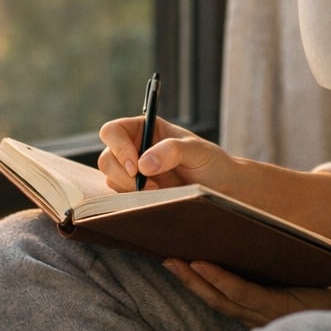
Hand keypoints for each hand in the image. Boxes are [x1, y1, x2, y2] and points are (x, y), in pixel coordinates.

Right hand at [97, 116, 238, 193]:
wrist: (223, 189)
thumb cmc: (212, 163)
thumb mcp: (197, 151)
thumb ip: (172, 150)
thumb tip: (143, 164)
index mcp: (145, 129)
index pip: (113, 131)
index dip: (118, 147)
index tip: (135, 165)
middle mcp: (134, 149)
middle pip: (107, 158)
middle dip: (123, 175)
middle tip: (149, 187)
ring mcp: (133, 173)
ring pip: (111, 180)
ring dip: (130, 190)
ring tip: (159, 193)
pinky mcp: (136, 194)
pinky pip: (121, 198)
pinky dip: (133, 201)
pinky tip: (155, 200)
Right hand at [162, 258, 330, 327]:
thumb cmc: (320, 301)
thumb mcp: (289, 284)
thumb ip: (267, 274)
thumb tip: (246, 237)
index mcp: (253, 308)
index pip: (215, 294)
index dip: (192, 279)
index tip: (171, 257)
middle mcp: (252, 315)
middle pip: (210, 295)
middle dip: (184, 277)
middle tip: (162, 254)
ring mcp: (261, 313)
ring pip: (219, 296)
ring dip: (194, 279)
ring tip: (175, 258)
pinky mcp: (275, 308)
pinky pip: (241, 293)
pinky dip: (220, 280)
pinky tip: (205, 264)